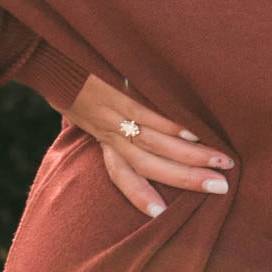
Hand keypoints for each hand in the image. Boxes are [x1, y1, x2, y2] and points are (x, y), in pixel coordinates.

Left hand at [66, 73, 234, 216]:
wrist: (50, 57)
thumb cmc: (71, 85)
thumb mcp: (85, 112)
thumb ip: (109, 124)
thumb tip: (137, 131)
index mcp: (101, 139)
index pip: (121, 174)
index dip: (139, 194)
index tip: (161, 214)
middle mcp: (108, 133)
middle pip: (148, 165)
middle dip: (186, 179)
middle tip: (220, 187)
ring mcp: (114, 113)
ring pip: (154, 142)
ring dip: (190, 154)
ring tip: (220, 161)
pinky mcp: (118, 91)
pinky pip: (149, 113)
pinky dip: (172, 125)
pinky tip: (196, 132)